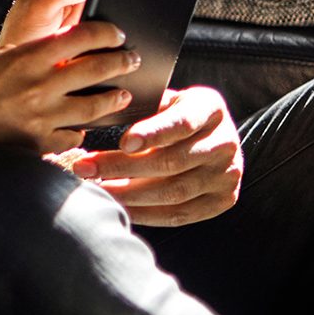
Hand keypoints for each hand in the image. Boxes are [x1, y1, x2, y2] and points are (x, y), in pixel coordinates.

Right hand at [0, 19, 142, 170]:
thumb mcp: (0, 59)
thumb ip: (35, 55)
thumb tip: (71, 48)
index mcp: (28, 57)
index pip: (83, 36)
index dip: (108, 32)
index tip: (117, 33)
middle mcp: (39, 86)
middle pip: (98, 69)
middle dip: (122, 62)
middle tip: (131, 59)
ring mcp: (41, 118)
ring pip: (95, 107)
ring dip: (114, 98)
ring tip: (122, 94)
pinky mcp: (39, 145)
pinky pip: (74, 136)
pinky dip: (81, 129)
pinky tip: (83, 124)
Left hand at [66, 86, 243, 226]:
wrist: (212, 138)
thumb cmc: (175, 115)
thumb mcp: (166, 100)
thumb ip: (144, 105)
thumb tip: (103, 112)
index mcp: (211, 108)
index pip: (183, 122)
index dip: (153, 133)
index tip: (123, 142)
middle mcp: (225, 142)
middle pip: (172, 162)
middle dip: (123, 167)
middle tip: (86, 168)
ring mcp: (226, 175)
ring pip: (174, 192)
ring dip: (129, 194)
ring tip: (96, 189)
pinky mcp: (222, 200)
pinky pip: (180, 214)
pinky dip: (146, 213)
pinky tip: (120, 207)